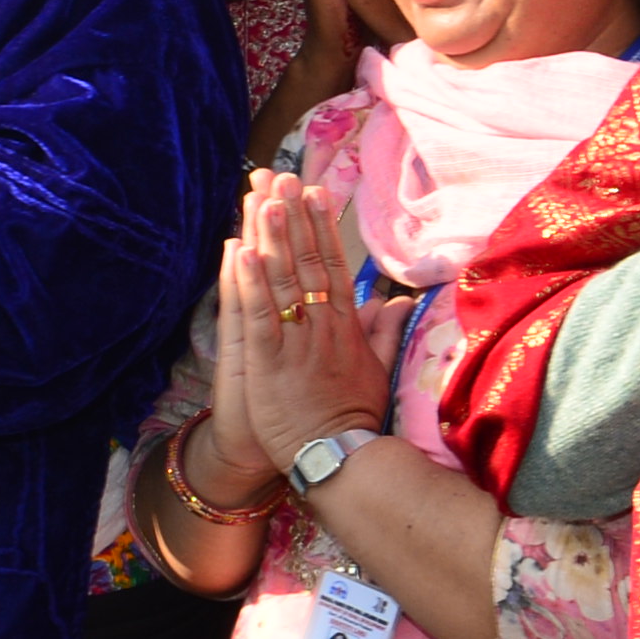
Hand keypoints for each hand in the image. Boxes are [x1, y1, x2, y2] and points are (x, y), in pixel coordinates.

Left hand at [237, 173, 393, 466]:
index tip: (315, 192)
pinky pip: (258, 316)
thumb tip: (398, 302)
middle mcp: (321, 327)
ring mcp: (295, 343)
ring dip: (273, 237)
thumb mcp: (377, 372)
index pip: (333, 266)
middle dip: (294, 218)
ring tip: (265, 199)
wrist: (341, 461)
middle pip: (307, 262)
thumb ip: (385, 333)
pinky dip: (249, 284)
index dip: (322, 227)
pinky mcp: (269, 363)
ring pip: (282, 281)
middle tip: (283, 177)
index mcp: (344, 326)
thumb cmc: (354, 419)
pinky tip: (241, 252)